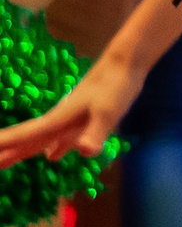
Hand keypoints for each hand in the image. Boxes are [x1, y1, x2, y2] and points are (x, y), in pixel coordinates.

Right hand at [0, 57, 135, 164]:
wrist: (125, 64)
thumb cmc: (115, 85)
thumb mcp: (108, 111)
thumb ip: (95, 132)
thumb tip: (85, 151)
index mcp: (58, 120)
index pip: (25, 136)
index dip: (6, 145)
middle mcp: (59, 121)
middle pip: (27, 141)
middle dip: (7, 152)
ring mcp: (70, 120)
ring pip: (40, 140)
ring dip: (23, 151)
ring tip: (5, 162)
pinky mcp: (84, 119)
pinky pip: (61, 138)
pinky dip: (52, 147)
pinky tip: (52, 156)